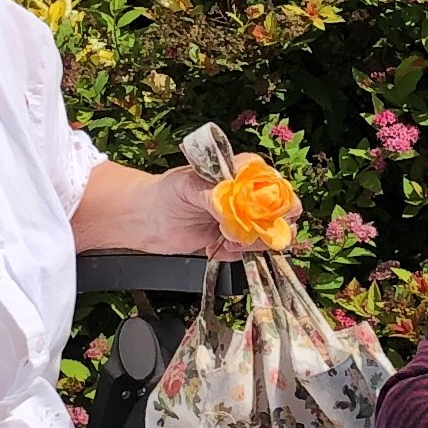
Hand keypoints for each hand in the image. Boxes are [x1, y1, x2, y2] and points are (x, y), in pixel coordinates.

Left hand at [72, 160, 270, 257]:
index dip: (275, 199)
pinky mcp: (233, 241)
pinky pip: (248, 252)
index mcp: (241, 173)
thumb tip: (235, 210)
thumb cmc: (167, 192)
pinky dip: (235, 253)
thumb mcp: (189, 185)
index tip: (263, 212)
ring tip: (226, 241)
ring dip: (252, 243)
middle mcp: (248, 197)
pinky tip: (215, 247)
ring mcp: (243, 220)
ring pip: (268, 235)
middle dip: (269, 226)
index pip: (272, 183)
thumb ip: (215, 195)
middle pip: (280, 212)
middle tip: (250, 233)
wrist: (148, 218)